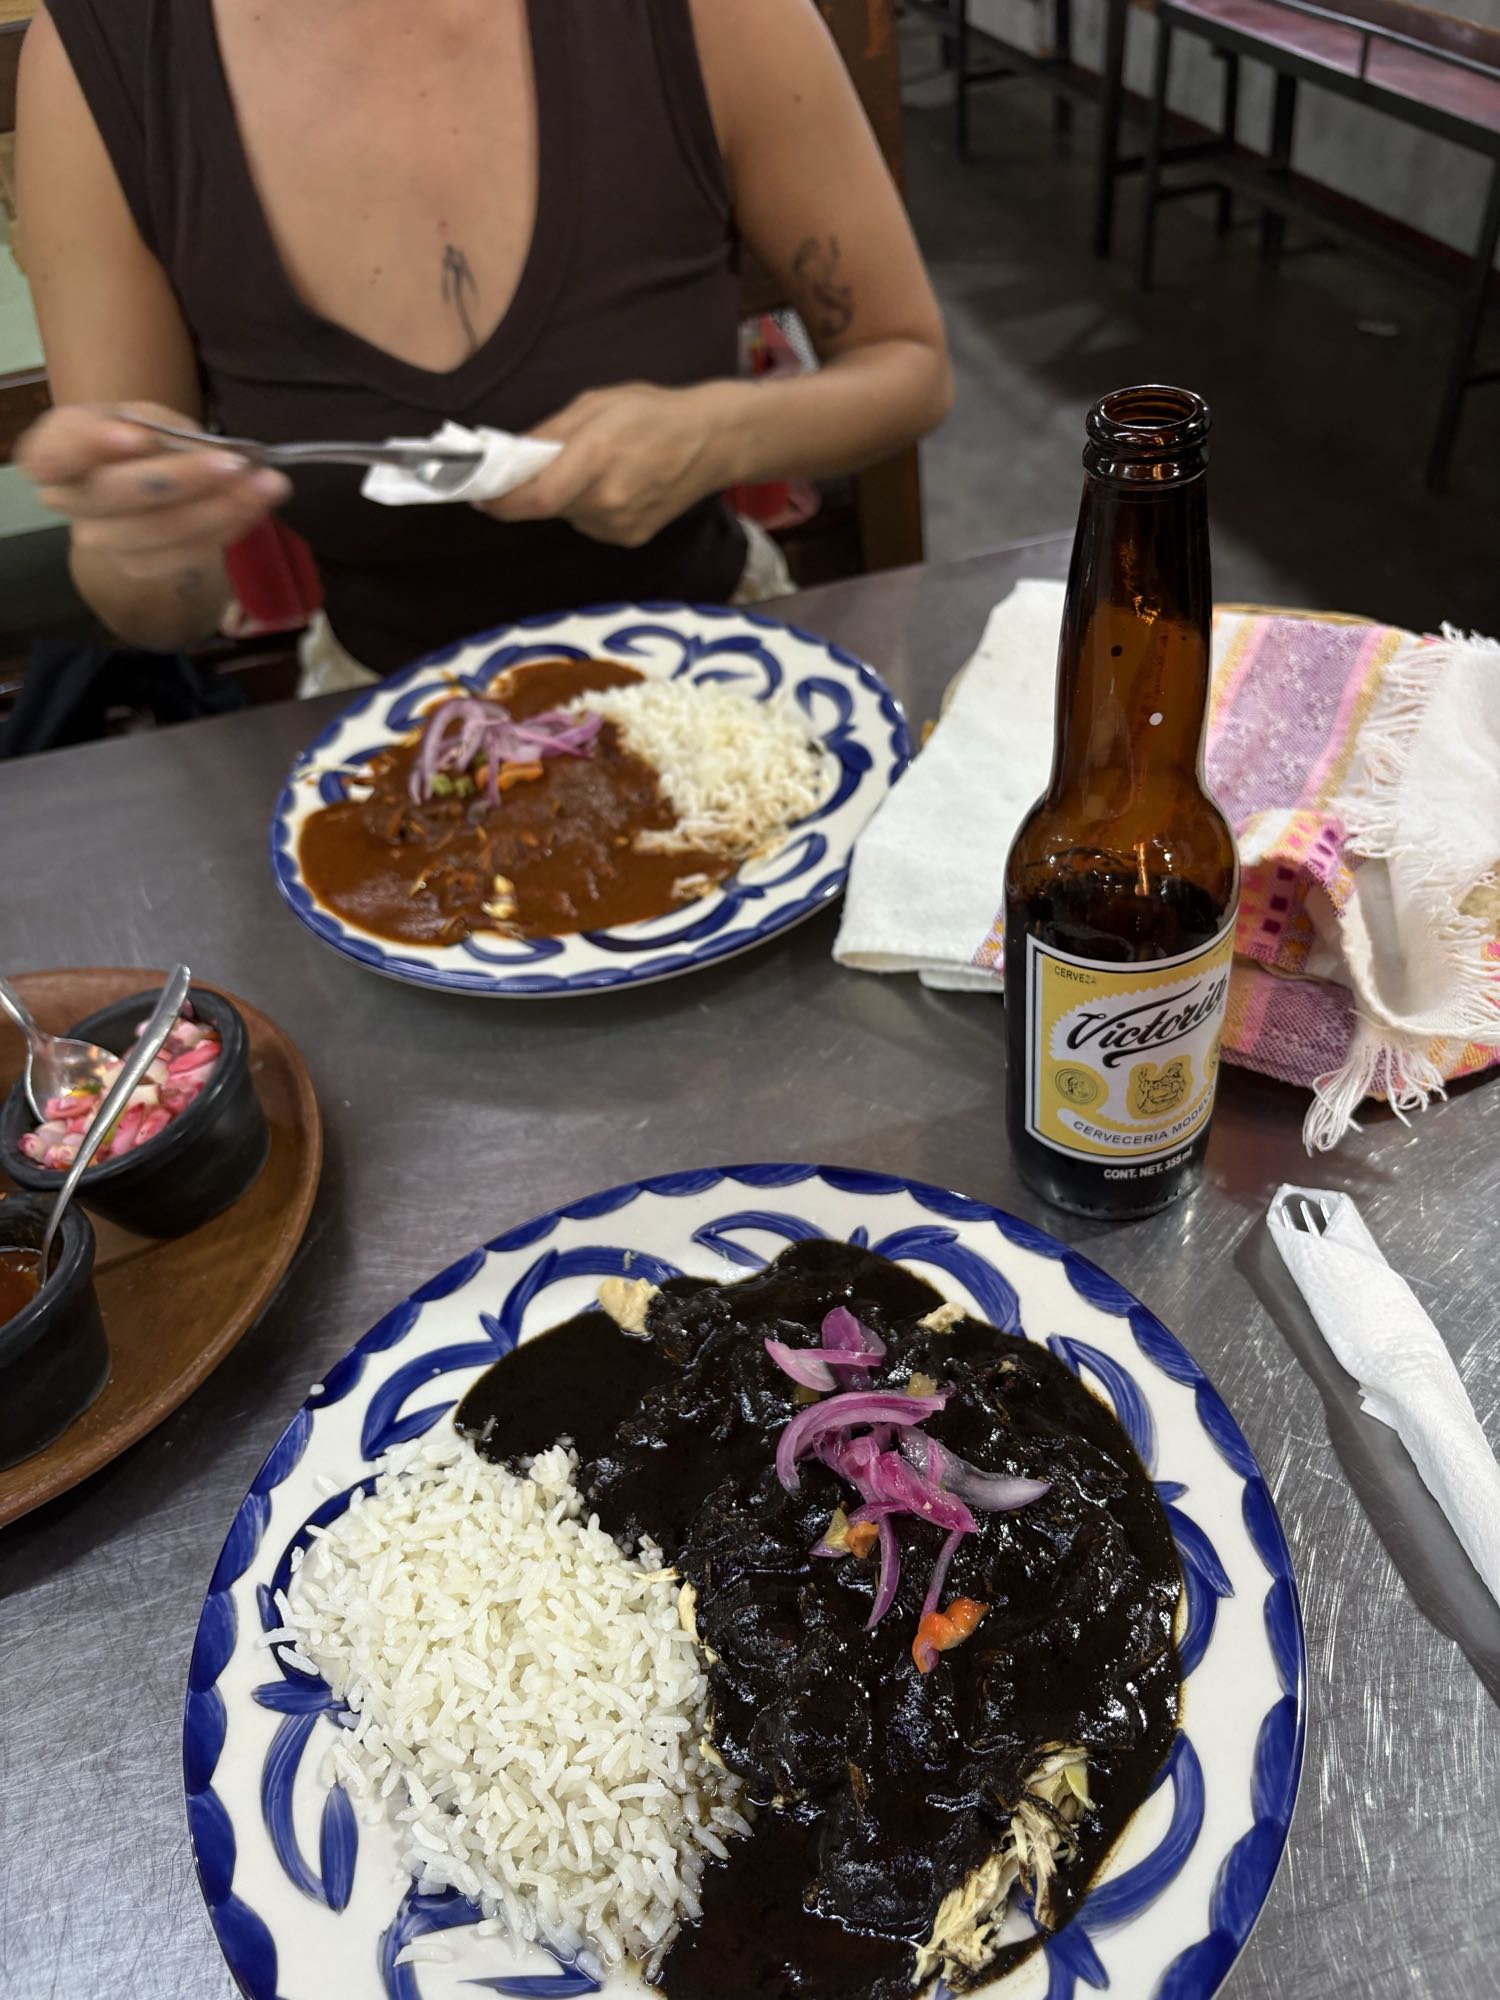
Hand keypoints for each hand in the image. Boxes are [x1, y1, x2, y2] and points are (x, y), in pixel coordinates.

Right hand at [16, 402, 291, 582]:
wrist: (141, 484)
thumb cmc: (139, 440)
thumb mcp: (147, 418)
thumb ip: (168, 432)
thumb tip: (218, 456)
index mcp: (55, 450)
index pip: (51, 454)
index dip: (89, 446)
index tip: (137, 437)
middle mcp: (69, 500)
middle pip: (116, 495)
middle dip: (182, 478)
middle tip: (236, 464)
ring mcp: (101, 541)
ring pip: (159, 531)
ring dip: (219, 509)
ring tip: (266, 486)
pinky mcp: (138, 567)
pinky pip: (184, 554)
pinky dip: (226, 528)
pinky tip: (255, 507)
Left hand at [482, 383, 736, 547]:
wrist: (715, 442)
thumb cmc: (654, 412)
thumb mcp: (595, 403)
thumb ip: (550, 431)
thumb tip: (511, 454)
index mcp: (595, 459)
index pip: (532, 499)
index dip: (499, 501)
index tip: (478, 494)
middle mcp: (606, 500)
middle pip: (546, 507)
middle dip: (531, 490)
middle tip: (534, 465)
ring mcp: (620, 525)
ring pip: (567, 515)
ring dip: (562, 496)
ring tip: (590, 467)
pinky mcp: (630, 539)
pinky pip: (590, 523)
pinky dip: (586, 506)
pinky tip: (613, 484)